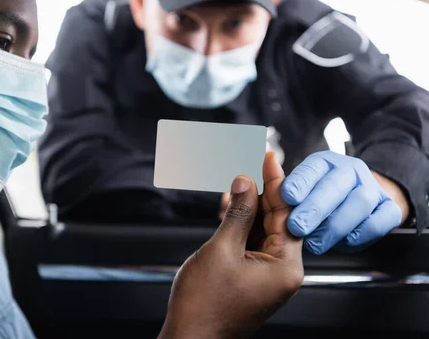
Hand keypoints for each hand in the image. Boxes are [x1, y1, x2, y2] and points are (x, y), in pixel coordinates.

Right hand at [159, 153, 303, 338]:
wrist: (189, 338)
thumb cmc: (204, 304)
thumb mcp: (221, 250)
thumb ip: (237, 213)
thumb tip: (245, 182)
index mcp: (285, 268)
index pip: (287, 214)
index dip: (276, 182)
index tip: (268, 156)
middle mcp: (281, 272)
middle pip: (276, 219)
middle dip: (261, 189)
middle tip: (250, 161)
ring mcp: (266, 275)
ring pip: (261, 228)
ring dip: (247, 204)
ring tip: (235, 177)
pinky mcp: (251, 276)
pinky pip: (250, 242)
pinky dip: (239, 223)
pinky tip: (229, 203)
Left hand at [281, 151, 403, 254]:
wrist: (360, 199)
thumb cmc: (318, 198)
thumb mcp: (296, 190)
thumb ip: (276, 190)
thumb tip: (248, 182)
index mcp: (323, 163)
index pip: (312, 168)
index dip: (300, 182)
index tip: (287, 196)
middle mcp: (349, 171)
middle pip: (335, 185)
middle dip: (315, 208)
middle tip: (296, 227)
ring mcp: (372, 189)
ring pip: (358, 203)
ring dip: (335, 225)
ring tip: (314, 243)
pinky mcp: (388, 209)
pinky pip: (379, 222)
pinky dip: (361, 233)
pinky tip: (344, 242)